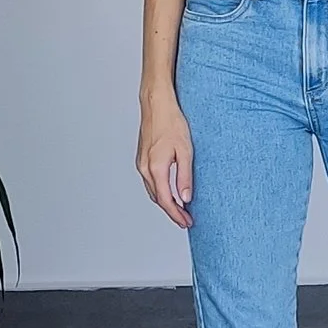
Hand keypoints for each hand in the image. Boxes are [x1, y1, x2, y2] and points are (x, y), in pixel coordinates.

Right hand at [138, 98, 194, 227]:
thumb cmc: (172, 122)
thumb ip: (185, 176)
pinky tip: (169, 192)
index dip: (176, 214)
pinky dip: (159, 191)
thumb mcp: (185, 151)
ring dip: (165, 202)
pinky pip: (150, 182)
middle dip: (172, 212)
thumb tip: (186, 198)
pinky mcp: (142, 159)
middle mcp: (145, 168)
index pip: (165, 200)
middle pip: (157, 199)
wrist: (157, 105)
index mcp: (156, 168)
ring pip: (152, 191)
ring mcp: (141, 163)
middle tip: (186, 220)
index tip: (187, 222)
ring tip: (180, 209)